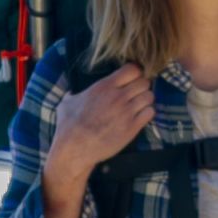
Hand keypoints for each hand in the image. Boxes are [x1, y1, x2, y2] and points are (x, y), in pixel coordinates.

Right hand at [44, 68, 155, 197]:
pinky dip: (147, 113)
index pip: (132, 69)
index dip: (135, 73)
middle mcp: (118, 96)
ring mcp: (127, 112)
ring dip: (146, 100)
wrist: (75, 148)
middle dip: (142, 86)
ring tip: (138, 105)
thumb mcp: (68, 102)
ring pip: (149, 96)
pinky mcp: (132, 127)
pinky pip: (150, 112)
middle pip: (144, 82)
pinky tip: (139, 117)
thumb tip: (71, 93)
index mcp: (104, 86)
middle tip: (136, 94)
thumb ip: (74, 94)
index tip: (131, 79)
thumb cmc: (69, 126)